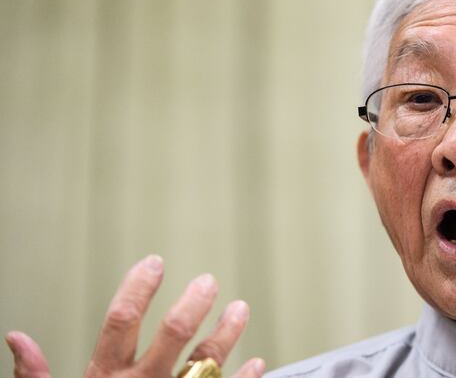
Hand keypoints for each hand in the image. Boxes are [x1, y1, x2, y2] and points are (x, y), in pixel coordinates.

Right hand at [5, 255, 265, 377]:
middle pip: (174, 333)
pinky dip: (244, 377)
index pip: (120, 321)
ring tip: (240, 309)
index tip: (155, 263)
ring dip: (227, 333)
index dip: (138, 287)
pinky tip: (257, 361)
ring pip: (207, 361)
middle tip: (208, 282)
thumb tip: (17, 338)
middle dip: (195, 302)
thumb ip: (34, 375)